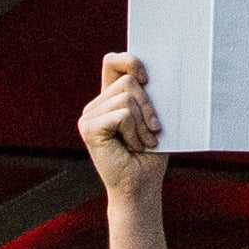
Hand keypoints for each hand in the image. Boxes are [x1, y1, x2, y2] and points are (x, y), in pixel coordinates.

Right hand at [76, 52, 168, 193]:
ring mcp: (89, 116)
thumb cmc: (151, 155)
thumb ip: (150, 95)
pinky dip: (135, 132)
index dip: (130, 60)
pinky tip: (134, 147)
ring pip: (127, 98)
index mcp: (110, 99)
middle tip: (154, 130)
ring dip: (144, 123)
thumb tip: (158, 73)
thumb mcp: (155, 119)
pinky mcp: (89, 128)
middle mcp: (96, 105)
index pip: (113, 61)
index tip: (147, 77)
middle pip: (128, 80)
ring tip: (144, 142)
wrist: (141, 187)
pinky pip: (122, 115)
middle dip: (149, 105)